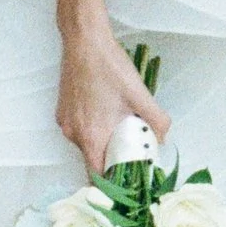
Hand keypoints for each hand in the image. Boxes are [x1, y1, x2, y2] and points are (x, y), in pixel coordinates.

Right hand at [56, 13, 170, 177]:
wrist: (84, 40)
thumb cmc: (110, 66)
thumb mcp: (139, 94)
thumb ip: (155, 120)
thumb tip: (162, 139)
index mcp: (91, 136)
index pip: (97, 177)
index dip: (112, 186)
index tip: (127, 185)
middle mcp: (74, 134)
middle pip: (93, 161)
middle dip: (112, 162)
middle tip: (133, 153)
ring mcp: (66, 122)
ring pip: (87, 145)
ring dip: (103, 143)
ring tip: (122, 129)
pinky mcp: (63, 111)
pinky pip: (80, 131)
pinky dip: (94, 130)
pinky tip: (107, 113)